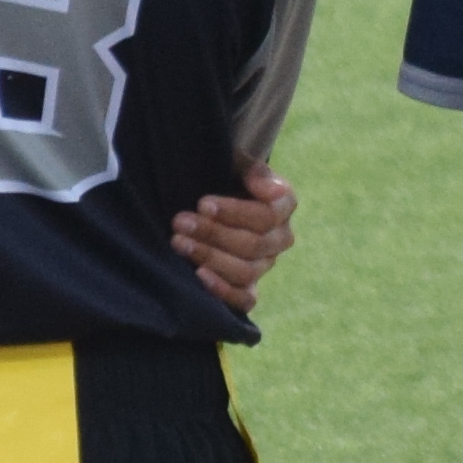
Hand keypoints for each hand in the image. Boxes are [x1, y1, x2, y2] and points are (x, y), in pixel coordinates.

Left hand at [176, 169, 298, 315]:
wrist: (213, 196)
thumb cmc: (225, 175)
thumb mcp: (236, 162)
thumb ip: (253, 170)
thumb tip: (262, 185)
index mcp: (284, 205)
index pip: (267, 215)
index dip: (235, 212)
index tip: (203, 203)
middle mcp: (280, 238)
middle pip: (253, 244)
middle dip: (213, 233)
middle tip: (180, 222)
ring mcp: (265, 265)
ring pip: (246, 271)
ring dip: (210, 257)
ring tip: (179, 243)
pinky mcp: (249, 288)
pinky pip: (245, 299)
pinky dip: (223, 291)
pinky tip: (199, 276)